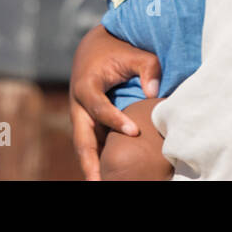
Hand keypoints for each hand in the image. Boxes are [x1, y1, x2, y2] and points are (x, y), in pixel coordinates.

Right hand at [69, 24, 162, 180]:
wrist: (94, 48)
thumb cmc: (117, 51)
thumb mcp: (134, 53)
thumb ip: (147, 68)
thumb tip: (153, 92)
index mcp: (86, 86)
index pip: (99, 108)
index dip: (115, 120)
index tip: (135, 132)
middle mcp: (78, 104)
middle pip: (81, 138)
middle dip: (90, 161)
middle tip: (99, 181)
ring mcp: (80, 116)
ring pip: (84, 145)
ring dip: (92, 166)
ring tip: (102, 183)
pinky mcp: (86, 122)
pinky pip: (91, 143)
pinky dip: (97, 159)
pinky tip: (108, 175)